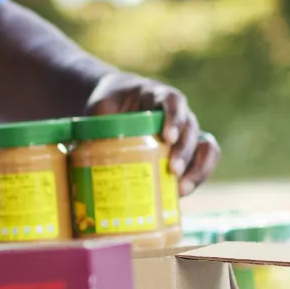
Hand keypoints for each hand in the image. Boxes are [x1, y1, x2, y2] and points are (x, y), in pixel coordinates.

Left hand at [86, 71, 221, 194]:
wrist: (119, 103)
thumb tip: (84, 148)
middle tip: (173, 170)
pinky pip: (204, 161)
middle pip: (191, 128)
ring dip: (198, 168)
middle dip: (185, 151)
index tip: (168, 137)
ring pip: (205, 146)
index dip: (174, 118)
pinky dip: (198, 176)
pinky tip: (181, 193)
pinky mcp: (187, 150)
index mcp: (157, 95)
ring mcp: (186, 131)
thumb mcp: (100, 107)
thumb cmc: (110, 104)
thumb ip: (97, 123)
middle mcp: (179, 112)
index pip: (173, 101)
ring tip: (181, 189)